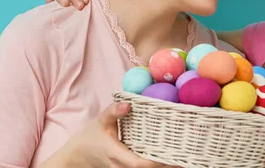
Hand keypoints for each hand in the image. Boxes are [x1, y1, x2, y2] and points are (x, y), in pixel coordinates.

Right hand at [40, 102, 170, 167]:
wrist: (78, 156)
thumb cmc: (90, 137)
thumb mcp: (100, 122)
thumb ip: (113, 112)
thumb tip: (128, 104)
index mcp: (117, 155)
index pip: (140, 163)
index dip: (158, 162)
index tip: (174, 156)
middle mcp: (122, 166)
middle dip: (166, 165)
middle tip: (186, 156)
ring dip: (163, 165)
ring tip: (183, 157)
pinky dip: (157, 164)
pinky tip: (169, 158)